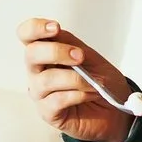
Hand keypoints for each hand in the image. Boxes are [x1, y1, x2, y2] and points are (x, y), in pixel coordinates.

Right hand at [17, 17, 133, 141]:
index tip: (55, 28)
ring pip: (46, 80)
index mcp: (45, 53)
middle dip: (57, 52)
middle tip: (80, 56)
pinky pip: (57, 100)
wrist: (114, 108)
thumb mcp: (90, 56)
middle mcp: (37, 72)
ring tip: (92, 83)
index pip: (26, 35)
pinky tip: (89, 94)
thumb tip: (57, 34)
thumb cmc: (99, 81)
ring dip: (74, 79)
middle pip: (31, 54)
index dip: (35, 28)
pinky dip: (77, 95)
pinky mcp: (47, 113)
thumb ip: (72, 44)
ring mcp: (40, 93)